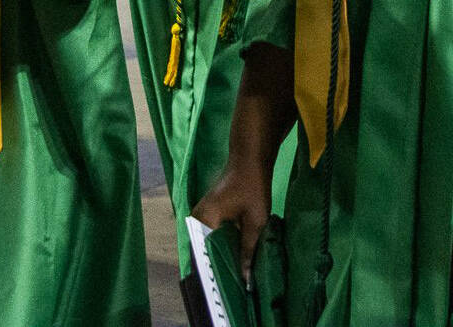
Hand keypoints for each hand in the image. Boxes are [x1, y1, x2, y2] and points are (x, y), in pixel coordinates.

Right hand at [192, 160, 270, 284]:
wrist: (249, 158)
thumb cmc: (253, 186)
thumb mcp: (255, 221)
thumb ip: (248, 251)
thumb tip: (246, 280)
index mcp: (204, 221)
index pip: (203, 256)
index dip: (213, 276)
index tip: (223, 295)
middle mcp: (196, 219)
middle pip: (203, 252)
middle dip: (217, 269)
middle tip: (230, 291)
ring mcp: (200, 216)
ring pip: (207, 245)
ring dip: (219, 259)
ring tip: (232, 280)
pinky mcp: (207, 214)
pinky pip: (211, 237)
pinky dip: (221, 248)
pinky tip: (233, 260)